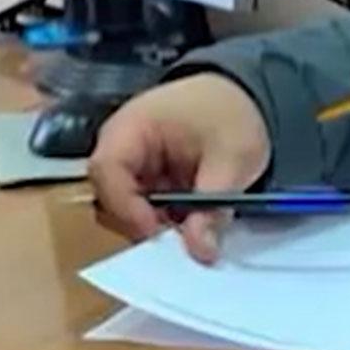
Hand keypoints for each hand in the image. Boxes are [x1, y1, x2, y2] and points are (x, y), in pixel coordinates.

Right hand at [87, 72, 271, 263]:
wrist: (243, 98)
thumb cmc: (230, 113)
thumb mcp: (233, 157)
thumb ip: (213, 205)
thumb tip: (199, 250)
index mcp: (132, 126)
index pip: (106, 170)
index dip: (125, 207)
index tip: (157, 232)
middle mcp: (121, 147)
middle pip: (109, 199)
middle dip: (143, 224)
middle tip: (181, 241)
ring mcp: (132, 168)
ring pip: (126, 213)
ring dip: (158, 226)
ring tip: (193, 227)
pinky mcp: (146, 184)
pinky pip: (145, 213)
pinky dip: (167, 223)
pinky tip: (194, 222)